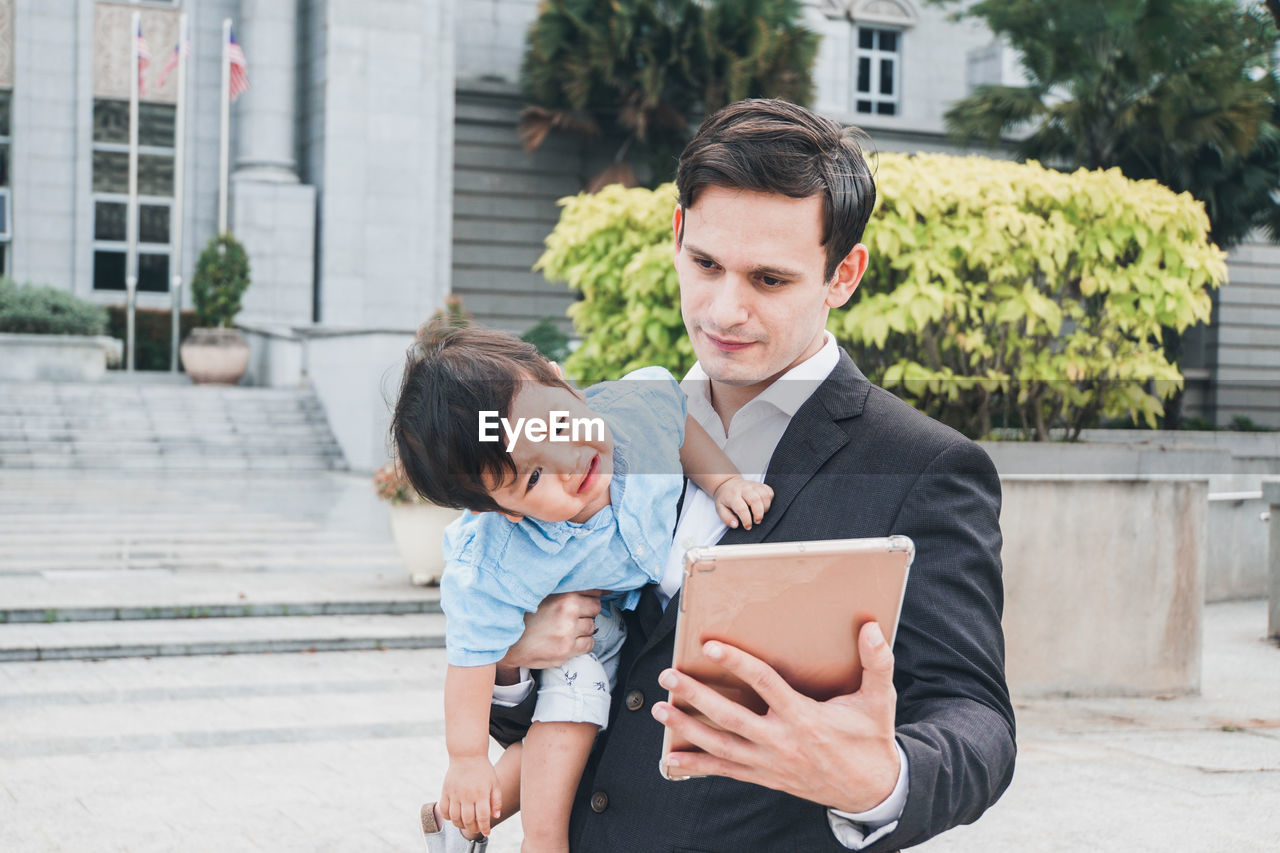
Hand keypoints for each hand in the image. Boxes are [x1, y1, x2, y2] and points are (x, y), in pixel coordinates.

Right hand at [441, 754, 501, 837]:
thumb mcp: (494, 783)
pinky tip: (454, 817)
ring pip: (455, 818)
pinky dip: (448, 817)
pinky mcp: (445, 791)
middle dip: (473, 829)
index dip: (484, 827)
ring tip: (465, 824)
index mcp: (481, 793)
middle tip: (476, 829)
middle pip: (468, 820)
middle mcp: (467, 795)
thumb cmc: (483, 770)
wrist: (467, 754)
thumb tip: (495, 817)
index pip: (482, 817)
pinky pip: (444, 810)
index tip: (487, 832)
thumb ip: (496, 801)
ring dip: (460, 825)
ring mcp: (455, 793)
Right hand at [498, 590, 602, 672]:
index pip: (594, 593)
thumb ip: (566, 589)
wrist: (506, 640)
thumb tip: (597, 586)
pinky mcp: (565, 653)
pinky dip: (583, 642)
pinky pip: (588, 645)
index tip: (586, 597)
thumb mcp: (544, 594)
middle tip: (573, 612)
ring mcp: (567, 637)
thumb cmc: (524, 614)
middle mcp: (568, 617)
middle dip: (587, 610)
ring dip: (584, 626)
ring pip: (592, 628)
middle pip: (595, 610)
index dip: (588, 595)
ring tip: (569, 626)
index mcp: (564, 599)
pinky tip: (570, 638)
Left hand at [652, 621, 899, 813]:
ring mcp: (770, 762)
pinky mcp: (766, 776)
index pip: (764, 683)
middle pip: (731, 717)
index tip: (711, 646)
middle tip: (669, 676)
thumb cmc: (871, 739)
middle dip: (696, 696)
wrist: (872, 790)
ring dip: (687, 728)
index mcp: (805, 717)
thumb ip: (877, 661)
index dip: (737, 663)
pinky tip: (672, 759)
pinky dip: (697, 766)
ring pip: (721, 745)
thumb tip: (871, 627)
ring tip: (660, 709)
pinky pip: (726, 771)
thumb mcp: (880, 699)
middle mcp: (782, 741)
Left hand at [712, 478, 773, 529]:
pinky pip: (769, 491)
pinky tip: (763, 505)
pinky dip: (769, 500)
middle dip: (759, 514)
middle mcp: (744, 489)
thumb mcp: (720, 509)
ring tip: (760, 513)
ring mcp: (753, 485)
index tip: (748, 526)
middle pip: (756, 500)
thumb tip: (735, 525)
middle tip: (757, 521)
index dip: (747, 520)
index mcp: (733, 496)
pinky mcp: (760, 485)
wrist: (728, 484)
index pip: (742, 509)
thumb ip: (727, 518)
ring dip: (765, 507)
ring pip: (765, 495)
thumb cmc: (725, 498)